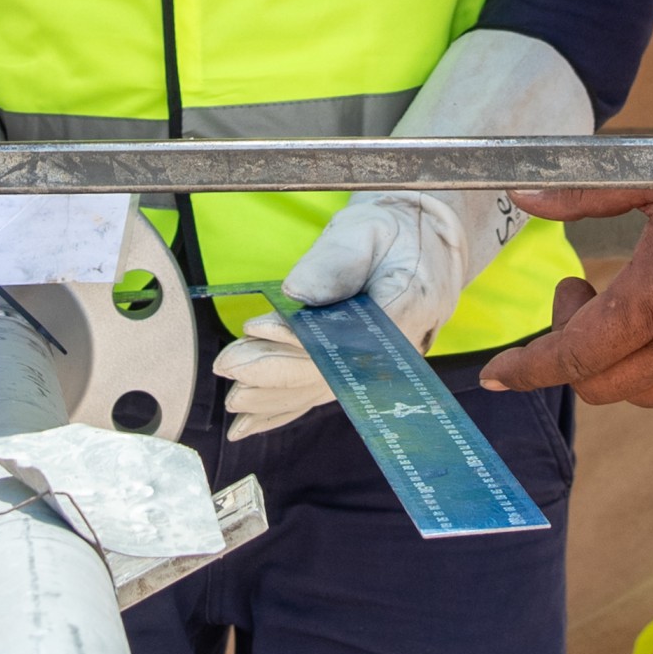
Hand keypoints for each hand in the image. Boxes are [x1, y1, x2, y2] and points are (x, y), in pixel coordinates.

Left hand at [219, 194, 493, 437]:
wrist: (425, 247)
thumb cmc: (394, 232)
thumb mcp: (368, 229)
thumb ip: (336, 259)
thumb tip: (297, 292)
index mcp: (407, 303)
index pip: (348, 333)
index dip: (299, 338)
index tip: (255, 328)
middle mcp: (397, 348)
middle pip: (331, 370)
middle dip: (275, 371)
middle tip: (228, 367)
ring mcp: (380, 367)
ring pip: (322, 389)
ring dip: (274, 397)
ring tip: (233, 400)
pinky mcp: (361, 374)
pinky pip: (322, 394)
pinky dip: (284, 410)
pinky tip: (251, 424)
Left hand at [484, 188, 652, 422]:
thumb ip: (585, 195)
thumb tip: (526, 195)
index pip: (569, 357)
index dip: (526, 370)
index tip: (499, 376)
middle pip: (599, 384)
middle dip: (574, 348)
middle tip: (586, 298)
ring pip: (644, 397)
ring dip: (622, 366)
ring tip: (635, 315)